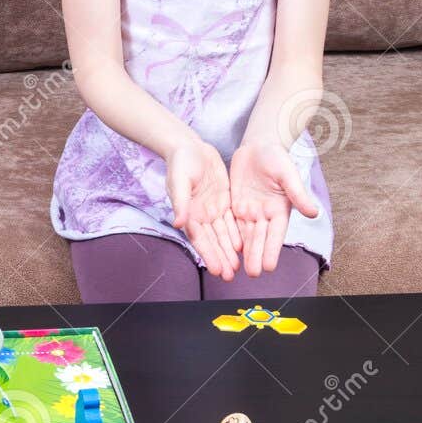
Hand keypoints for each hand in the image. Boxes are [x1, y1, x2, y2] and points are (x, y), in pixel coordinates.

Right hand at [165, 137, 240, 278]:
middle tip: (230, 276)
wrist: (189, 146)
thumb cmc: (180, 162)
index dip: (208, 254)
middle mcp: (200, 214)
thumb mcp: (179, 180)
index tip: (216, 270)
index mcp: (188, 212)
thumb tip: (178, 223)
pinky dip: (236, 233)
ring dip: (229, 250)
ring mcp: (212, 208)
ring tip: (238, 268)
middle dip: (221, 258)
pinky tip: (243, 247)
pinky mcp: (223, 200)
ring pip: (223, 234)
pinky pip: (231, 220)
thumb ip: (180, 202)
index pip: (199, 238)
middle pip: (213, 240)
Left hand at [227, 138, 320, 276]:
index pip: (276, 234)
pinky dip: (230, 238)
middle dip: (256, 256)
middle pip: (260, 238)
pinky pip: (233, 224)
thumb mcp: (287, 174)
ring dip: (244, 252)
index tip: (269, 266)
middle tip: (252, 274)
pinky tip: (225, 251)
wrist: (258, 145)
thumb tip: (314, 213)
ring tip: (238, 270)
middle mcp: (266, 214)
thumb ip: (298, 194)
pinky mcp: (237, 205)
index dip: (272, 250)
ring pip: (246, 235)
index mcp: (280, 210)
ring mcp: (251, 211)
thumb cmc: (277, 158)